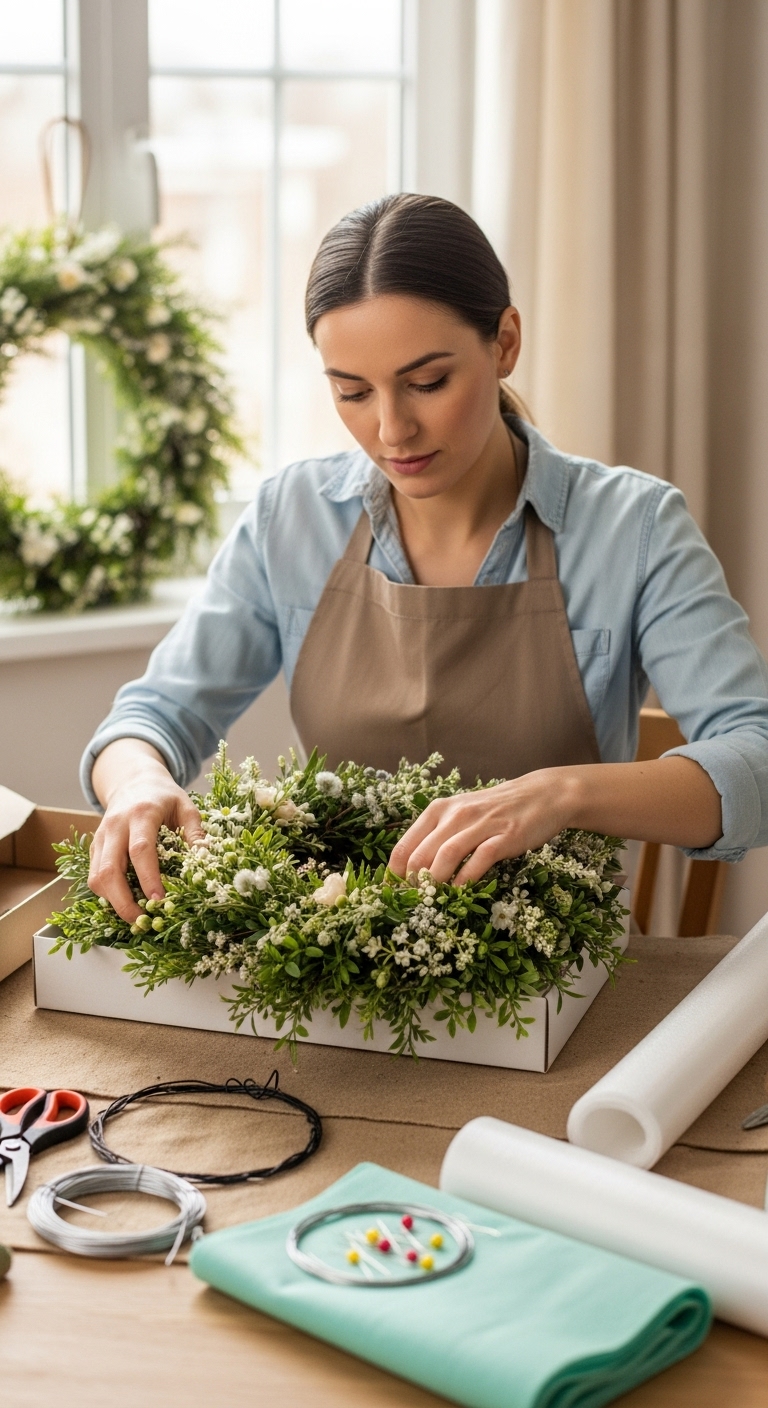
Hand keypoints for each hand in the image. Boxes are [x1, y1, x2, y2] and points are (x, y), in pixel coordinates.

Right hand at [88, 739, 204, 921]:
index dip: (148, 878)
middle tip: (141, 921)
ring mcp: (101, 836)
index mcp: (142, 814)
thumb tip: (205, 862)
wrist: (133, 780)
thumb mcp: (186, 805)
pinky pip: (94, 875)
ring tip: (134, 917)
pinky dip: (106, 894)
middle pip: (109, 869)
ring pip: (96, 875)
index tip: (159, 901)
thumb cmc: (164, 796)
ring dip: (112, 901)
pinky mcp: (95, 846)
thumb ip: (196, 832)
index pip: (140, 850)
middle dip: (123, 900)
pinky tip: (124, 903)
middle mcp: (116, 826)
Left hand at [389, 769, 574, 884]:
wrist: (541, 795)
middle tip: (412, 904)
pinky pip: (478, 860)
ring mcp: (480, 824)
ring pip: (446, 856)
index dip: (394, 874)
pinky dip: (466, 879)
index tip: (392, 895)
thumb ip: (438, 836)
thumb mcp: (460, 815)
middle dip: (412, 884)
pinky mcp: (504, 836)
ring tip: (431, 902)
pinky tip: (460, 893)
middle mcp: (455, 815)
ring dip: (435, 883)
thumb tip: (412, 870)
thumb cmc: (496, 809)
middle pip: (421, 854)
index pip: (404, 846)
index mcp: (438, 810)